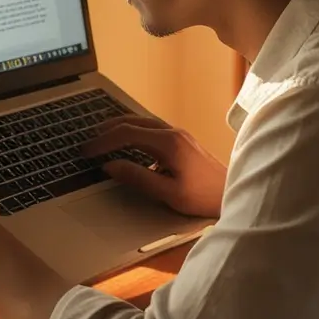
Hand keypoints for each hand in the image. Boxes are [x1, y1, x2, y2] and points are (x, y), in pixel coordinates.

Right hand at [80, 115, 226, 218]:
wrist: (231, 194)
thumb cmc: (202, 197)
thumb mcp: (168, 193)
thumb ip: (138, 178)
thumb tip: (110, 166)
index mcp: (168, 143)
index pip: (127, 133)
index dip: (104, 141)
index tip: (87, 151)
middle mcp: (172, 132)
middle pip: (133, 121)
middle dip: (107, 129)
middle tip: (89, 141)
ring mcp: (178, 133)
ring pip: (142, 122)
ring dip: (120, 127)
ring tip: (101, 136)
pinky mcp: (181, 139)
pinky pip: (150, 128)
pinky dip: (133, 131)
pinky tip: (127, 141)